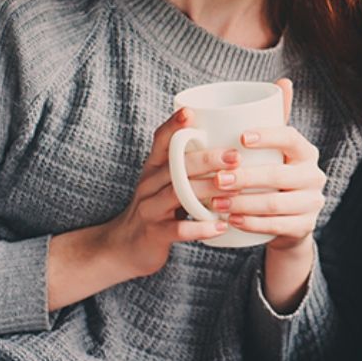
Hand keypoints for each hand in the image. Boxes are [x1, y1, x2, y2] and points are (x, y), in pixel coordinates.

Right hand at [102, 106, 235, 277]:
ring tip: (236, 189)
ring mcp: (149, 209)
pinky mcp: (154, 233)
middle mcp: (148, 184)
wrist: (125, 247)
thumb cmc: (160, 207)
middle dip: (206, 159)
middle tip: (236, 156)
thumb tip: (234, 142)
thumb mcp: (170, 182)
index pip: (161, 141)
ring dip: (208, 190)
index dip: (172, 126)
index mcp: (154, 167)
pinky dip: (200, 228)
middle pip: (175, 166)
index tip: (189, 113)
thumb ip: (191, 164)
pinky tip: (221, 226)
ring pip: (177, 194)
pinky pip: (177, 229)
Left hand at [211, 79, 326, 254]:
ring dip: (243, 202)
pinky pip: (278, 226)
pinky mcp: (304, 227)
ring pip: (277, 203)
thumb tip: (283, 80)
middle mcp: (314, 176)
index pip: (290, 138)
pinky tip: (232, 220)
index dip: (268, 136)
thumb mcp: (277, 148)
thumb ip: (276, 118)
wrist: (289, 220)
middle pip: (280, 175)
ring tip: (216, 202)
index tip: (240, 138)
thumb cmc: (275, 175)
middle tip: (216, 178)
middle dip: (245, 177)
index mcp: (306, 152)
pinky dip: (252, 223)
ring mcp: (312, 203)